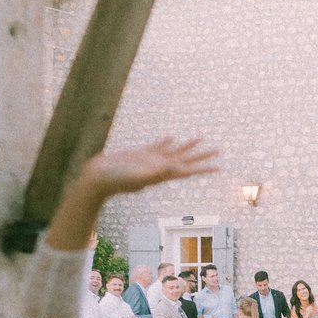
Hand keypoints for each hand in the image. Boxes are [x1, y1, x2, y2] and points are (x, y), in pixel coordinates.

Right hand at [77, 136, 219, 198]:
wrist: (98, 178)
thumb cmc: (115, 180)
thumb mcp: (137, 176)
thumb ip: (154, 173)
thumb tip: (171, 168)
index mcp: (161, 174)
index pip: (188, 171)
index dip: (203, 169)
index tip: (219, 167)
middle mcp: (159, 168)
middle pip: (186, 161)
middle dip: (202, 156)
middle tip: (218, 150)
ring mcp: (150, 161)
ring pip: (173, 152)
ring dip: (187, 146)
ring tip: (201, 139)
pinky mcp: (140, 154)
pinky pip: (158, 147)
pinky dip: (166, 142)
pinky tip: (171, 137)